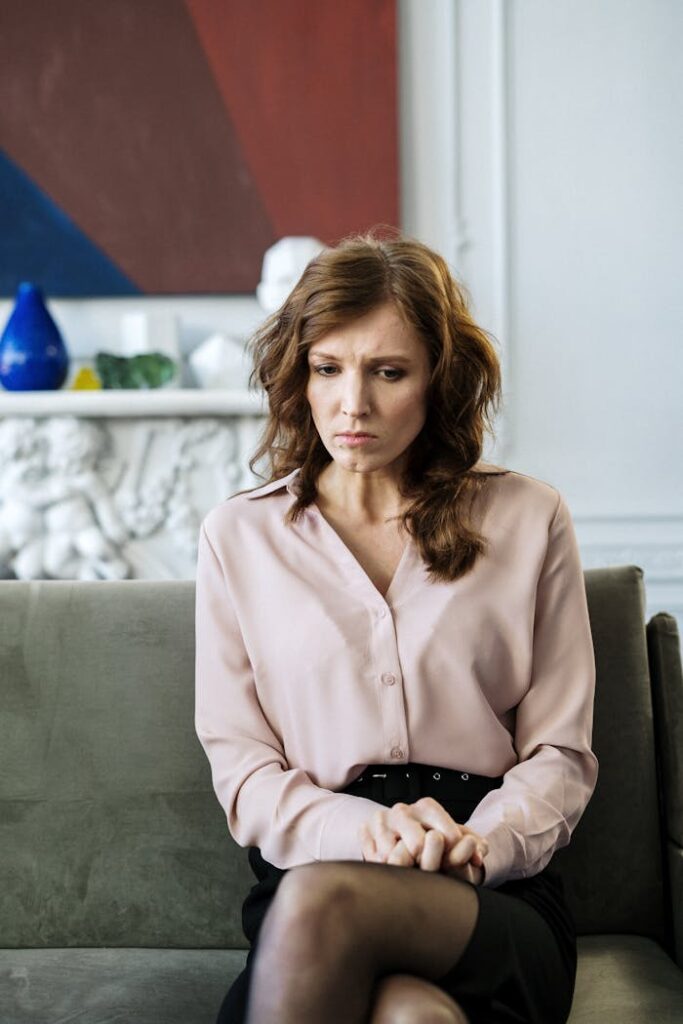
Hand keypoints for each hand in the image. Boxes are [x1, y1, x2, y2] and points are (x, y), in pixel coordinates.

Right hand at [358, 797, 488, 884]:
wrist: (396, 831)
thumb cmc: (428, 835)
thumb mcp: (452, 837)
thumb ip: (471, 843)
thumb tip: (480, 853)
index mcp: (427, 807)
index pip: (445, 830)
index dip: (453, 849)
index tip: (453, 857)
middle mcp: (402, 811)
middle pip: (417, 843)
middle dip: (426, 859)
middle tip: (428, 865)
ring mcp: (382, 822)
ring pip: (394, 854)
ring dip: (404, 866)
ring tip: (410, 867)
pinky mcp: (365, 833)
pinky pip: (375, 859)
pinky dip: (385, 867)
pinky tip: (393, 866)